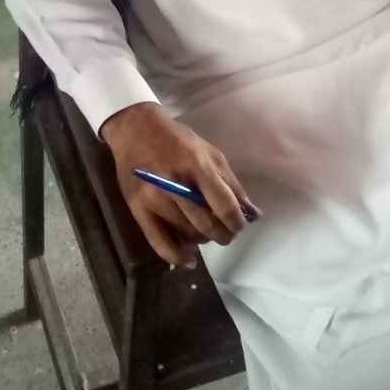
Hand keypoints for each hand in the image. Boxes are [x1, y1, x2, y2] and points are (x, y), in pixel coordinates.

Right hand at [100, 102, 261, 267]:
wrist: (135, 130)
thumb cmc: (178, 140)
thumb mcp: (210, 153)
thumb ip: (231, 184)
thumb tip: (253, 214)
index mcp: (197, 165)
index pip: (223, 205)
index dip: (236, 221)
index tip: (240, 225)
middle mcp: (174, 184)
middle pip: (206, 224)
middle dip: (223, 234)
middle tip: (227, 233)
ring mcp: (154, 199)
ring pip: (186, 234)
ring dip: (203, 240)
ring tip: (207, 234)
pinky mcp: (138, 210)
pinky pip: (160, 243)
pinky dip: (177, 257)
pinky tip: (190, 259)